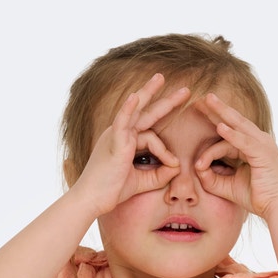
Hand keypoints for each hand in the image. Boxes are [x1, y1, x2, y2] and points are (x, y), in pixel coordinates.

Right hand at [72, 74, 190, 216]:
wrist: (92, 199)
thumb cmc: (111, 190)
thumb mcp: (141, 182)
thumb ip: (160, 175)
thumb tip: (178, 166)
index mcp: (125, 141)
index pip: (151, 135)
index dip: (165, 150)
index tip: (175, 164)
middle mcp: (120, 133)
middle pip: (146, 112)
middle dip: (165, 101)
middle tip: (185, 90)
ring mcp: (116, 135)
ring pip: (137, 110)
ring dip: (149, 92)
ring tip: (161, 78)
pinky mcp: (114, 142)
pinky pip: (122, 121)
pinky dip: (128, 109)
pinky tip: (135, 97)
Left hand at [194, 93, 277, 217]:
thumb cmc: (257, 197)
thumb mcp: (229, 186)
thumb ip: (212, 176)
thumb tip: (196, 167)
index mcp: (253, 146)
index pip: (229, 131)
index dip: (212, 129)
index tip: (194, 132)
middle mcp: (259, 140)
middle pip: (234, 120)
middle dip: (216, 109)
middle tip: (200, 98)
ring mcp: (263, 144)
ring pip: (239, 125)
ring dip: (222, 112)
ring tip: (208, 101)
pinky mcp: (263, 154)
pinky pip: (244, 141)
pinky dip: (232, 134)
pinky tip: (220, 127)